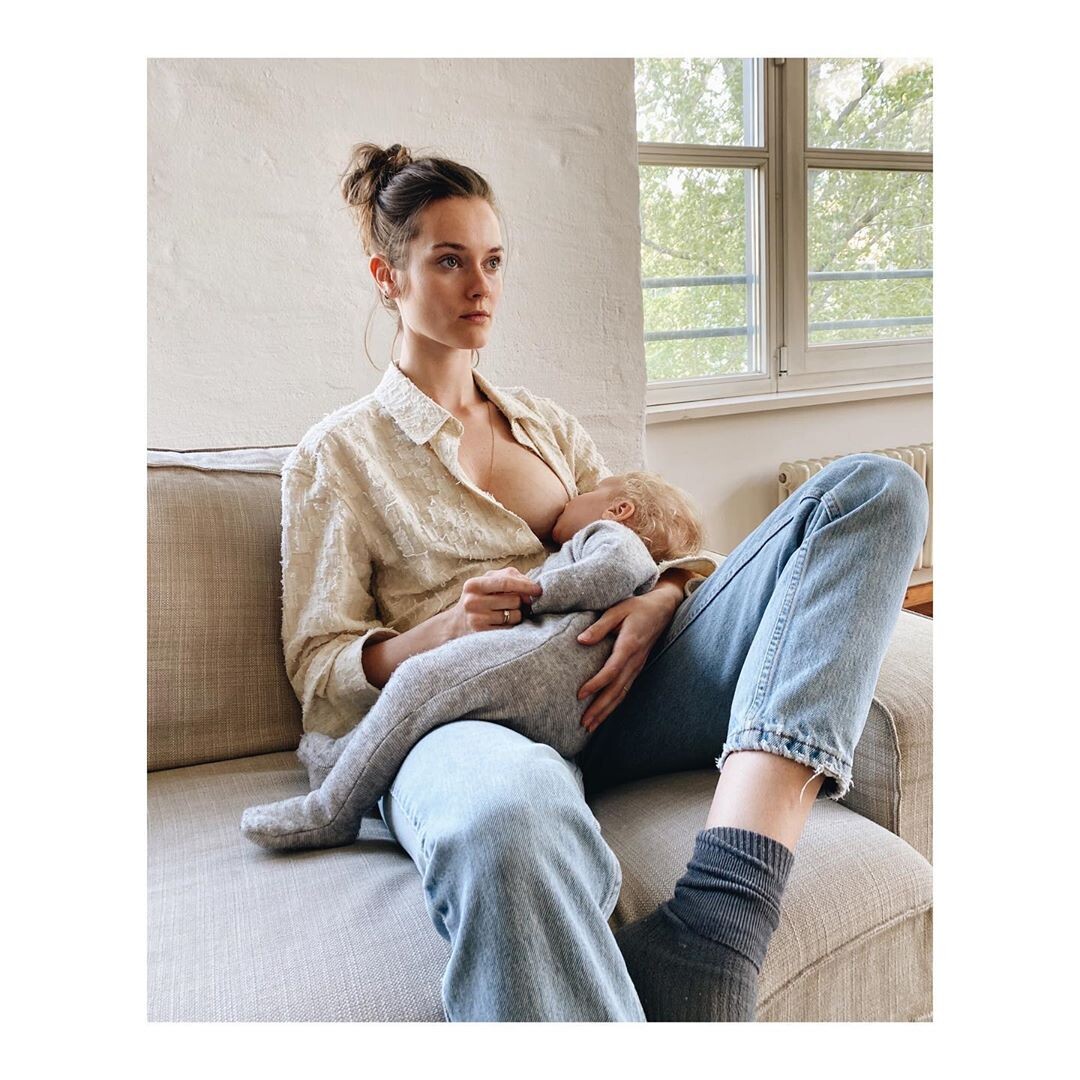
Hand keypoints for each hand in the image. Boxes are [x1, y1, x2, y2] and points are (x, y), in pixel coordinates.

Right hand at [448, 566, 542, 638]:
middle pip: (514, 600)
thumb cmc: (480, 598)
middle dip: (521, 601)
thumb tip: (531, 588)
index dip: (525, 586)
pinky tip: (504, 622)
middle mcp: (472, 602)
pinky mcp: (482, 634)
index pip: (505, 582)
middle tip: (516, 603)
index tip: (539, 590)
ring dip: (517, 614)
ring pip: (514, 616)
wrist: (456, 624)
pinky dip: (512, 625)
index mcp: (474, 584)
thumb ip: (511, 577)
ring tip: (507, 613)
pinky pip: (510, 628)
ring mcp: (476, 619)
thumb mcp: (489, 582)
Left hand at [575, 582, 681, 732]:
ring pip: (622, 693)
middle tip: (584, 723)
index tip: (580, 695)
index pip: (612, 671)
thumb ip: (599, 627)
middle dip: (600, 708)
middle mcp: (635, 660)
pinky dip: (614, 704)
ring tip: (590, 726)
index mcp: (629, 645)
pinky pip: (626, 689)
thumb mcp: (618, 610)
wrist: (664, 609)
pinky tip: (604, 713)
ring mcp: (638, 666)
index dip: (596, 684)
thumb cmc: (638, 607)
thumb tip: (581, 640)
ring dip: (606, 711)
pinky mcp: (638, 668)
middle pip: (617, 689)